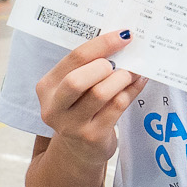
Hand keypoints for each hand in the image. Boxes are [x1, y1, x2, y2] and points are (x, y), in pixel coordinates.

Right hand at [35, 30, 147, 169]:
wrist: (80, 150)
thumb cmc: (81, 109)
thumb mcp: (75, 89)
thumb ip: (88, 67)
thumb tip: (123, 40)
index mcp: (47, 87)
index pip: (74, 58)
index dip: (102, 44)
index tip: (124, 35)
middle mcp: (54, 107)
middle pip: (77, 80)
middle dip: (104, 66)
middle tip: (121, 62)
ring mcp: (72, 125)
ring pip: (100, 94)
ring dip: (121, 78)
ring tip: (133, 72)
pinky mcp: (92, 136)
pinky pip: (116, 107)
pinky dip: (131, 91)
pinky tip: (139, 82)